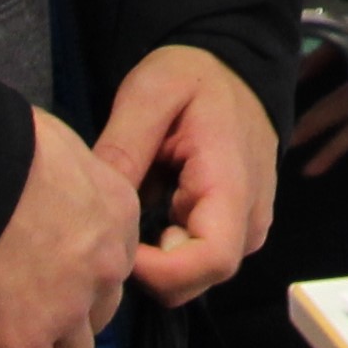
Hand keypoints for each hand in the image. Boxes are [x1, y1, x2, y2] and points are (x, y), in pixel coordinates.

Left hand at [96, 43, 279, 307]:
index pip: (210, 261)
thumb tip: (95, 207)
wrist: (236, 66)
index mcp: (232, 184)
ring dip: (154, 260)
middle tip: (109, 226)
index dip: (157, 271)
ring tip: (128, 213)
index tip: (115, 245)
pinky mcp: (239, 229)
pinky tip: (147, 213)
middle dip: (146, 269)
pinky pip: (198, 261)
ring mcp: (248, 227)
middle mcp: (251, 218)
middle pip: (197, 280)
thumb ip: (124, 149)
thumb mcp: (150, 95)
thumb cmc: (195, 76)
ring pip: (195, 277)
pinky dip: (165, 251)